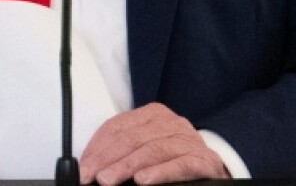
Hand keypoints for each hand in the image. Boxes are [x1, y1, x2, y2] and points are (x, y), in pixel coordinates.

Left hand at [79, 103, 228, 185]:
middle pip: (133, 138)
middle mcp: (173, 123)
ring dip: (128, 166)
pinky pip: (180, 164)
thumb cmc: (171, 161)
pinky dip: (160, 172)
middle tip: (92, 176)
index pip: (119, 126)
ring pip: (154, 149)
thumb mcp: (144, 150)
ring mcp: (190, 140)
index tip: (83, 166)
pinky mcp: (205, 161)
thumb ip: (122, 152)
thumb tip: (91, 165)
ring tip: (109, 180)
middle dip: (108, 158)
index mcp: (153, 115)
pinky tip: (143, 181)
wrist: (212, 173)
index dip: (98, 146)